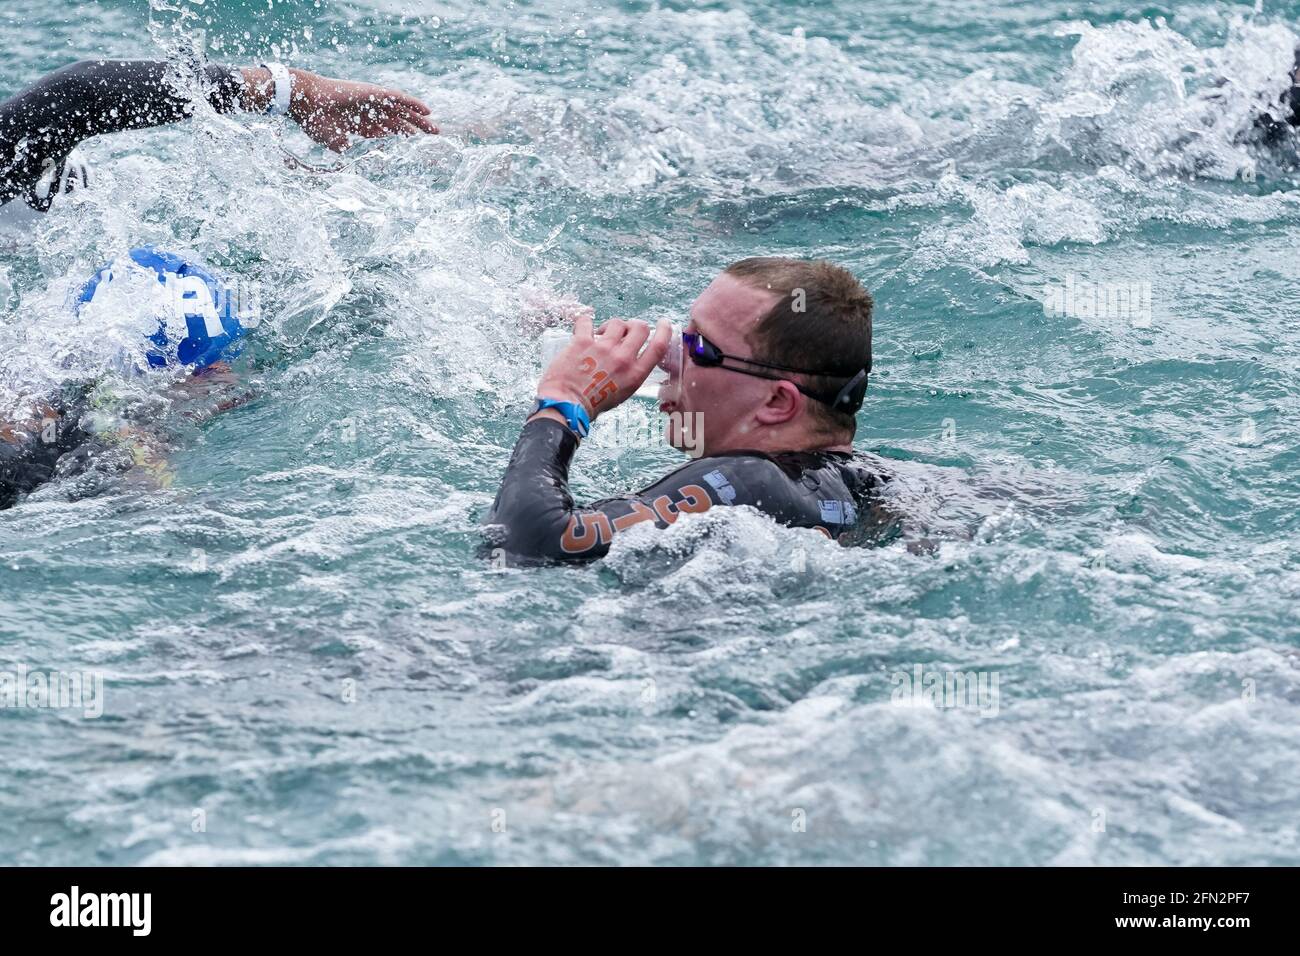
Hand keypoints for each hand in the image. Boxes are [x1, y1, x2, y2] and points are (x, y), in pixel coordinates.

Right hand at [289, 71, 438, 151]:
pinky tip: (428, 110)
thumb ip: (338, 144)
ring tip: (435, 128)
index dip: (399, 134)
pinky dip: (413, 103)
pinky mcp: (374, 93)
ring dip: (419, 119)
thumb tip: (346, 148)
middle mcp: (368, 111)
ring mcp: (372, 101)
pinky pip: (399, 98)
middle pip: (397, 120)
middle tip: (432, 136)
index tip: (413, 141)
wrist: (304, 100)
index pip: (385, 128)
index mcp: (359, 122)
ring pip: (402, 111)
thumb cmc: (312, 119)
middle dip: (414, 128)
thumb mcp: (329, 138)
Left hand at [535, 315, 672, 422]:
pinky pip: (587, 321)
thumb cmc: (592, 404)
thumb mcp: (622, 393)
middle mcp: (623, 359)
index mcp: (635, 374)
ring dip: (611, 326)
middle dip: (634, 326)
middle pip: (640, 328)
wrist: (566, 405)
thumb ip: (630, 373)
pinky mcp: (582, 342)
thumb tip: (630, 356)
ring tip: (602, 334)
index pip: (659, 346)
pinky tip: (584, 328)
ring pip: (617, 322)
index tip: (663, 323)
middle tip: (624, 331)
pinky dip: (585, 322)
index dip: (664, 331)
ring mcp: (603, 348)